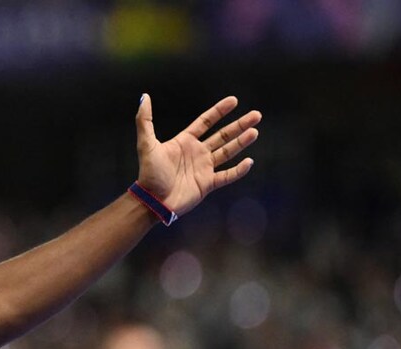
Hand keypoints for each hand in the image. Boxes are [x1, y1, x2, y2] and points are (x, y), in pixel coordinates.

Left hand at [135, 94, 261, 216]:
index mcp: (184, 142)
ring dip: (241, 142)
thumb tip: (144, 97)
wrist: (153, 201)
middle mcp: (196, 153)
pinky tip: (249, 161)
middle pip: (222, 135)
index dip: (219, 111)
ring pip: (227, 152)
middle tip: (256, 115)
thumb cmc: (149, 174)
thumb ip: (145, 120)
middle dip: (239, 125)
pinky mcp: (207, 184)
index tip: (234, 100)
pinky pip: (227, 175)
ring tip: (255, 131)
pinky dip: (238, 170)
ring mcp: (203, 168)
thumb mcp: (146, 144)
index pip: (206, 122)